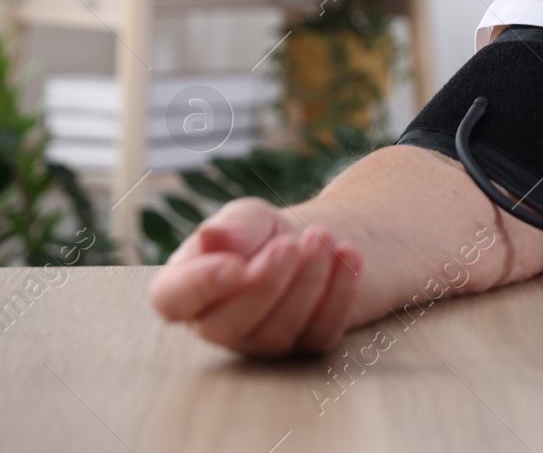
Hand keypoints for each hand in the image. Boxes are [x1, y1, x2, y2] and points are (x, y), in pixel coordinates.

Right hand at [147, 197, 362, 356]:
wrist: (315, 241)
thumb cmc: (266, 232)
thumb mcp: (249, 218)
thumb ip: (232, 227)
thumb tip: (211, 236)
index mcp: (187, 291)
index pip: (172, 302)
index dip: (198, 288)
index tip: (232, 265)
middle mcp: (220, 325)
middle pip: (229, 325)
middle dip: (265, 283)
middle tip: (291, 243)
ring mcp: (264, 342)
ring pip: (279, 331)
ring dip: (308, 281)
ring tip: (325, 236)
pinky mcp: (307, 344)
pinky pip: (323, 331)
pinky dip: (341, 291)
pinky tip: (350, 253)